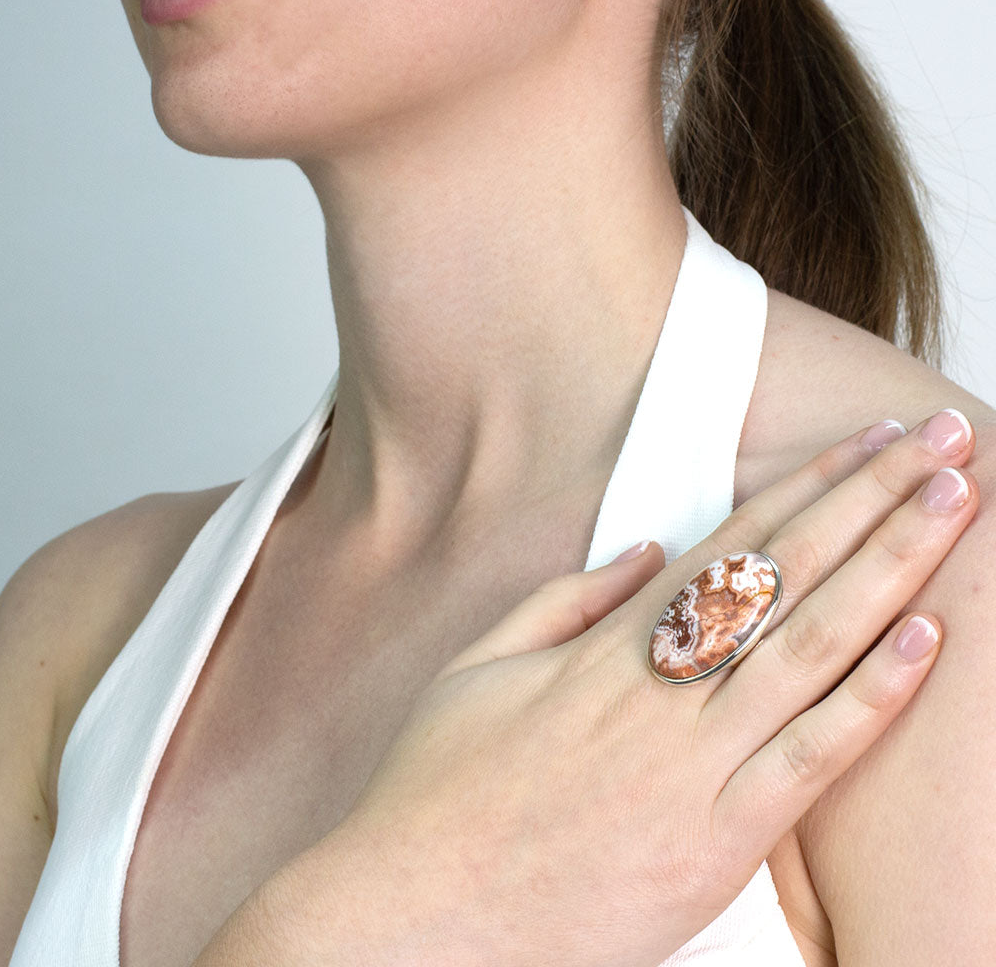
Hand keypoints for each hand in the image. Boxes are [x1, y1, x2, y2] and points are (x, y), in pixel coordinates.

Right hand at [325, 410, 976, 966]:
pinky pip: (809, 762)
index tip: (866, 442)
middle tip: (941, 442)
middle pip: (789, 577)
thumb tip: (647, 550)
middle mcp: (661, 693)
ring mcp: (693, 767)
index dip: (808, 486)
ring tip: (951, 505)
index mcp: (606, 649)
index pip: (732, 546)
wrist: (415, 914)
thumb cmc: (436, 788)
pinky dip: (871, 700)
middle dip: (873, 499)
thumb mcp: (477, 667)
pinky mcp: (714, 846)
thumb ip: (565, 600)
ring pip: (813, 649)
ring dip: (891, 569)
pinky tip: (925, 642)